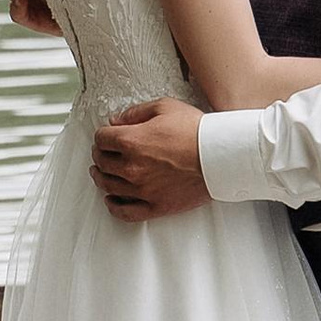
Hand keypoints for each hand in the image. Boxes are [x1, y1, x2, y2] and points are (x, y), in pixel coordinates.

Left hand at [92, 98, 210, 220]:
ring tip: (102, 174)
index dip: (102, 135)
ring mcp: (143, 190)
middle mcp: (132, 168)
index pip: (102, 139)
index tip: (105, 136)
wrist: (221, 156)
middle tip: (102, 153)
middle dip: (100, 155)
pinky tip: (111, 200)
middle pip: (102, 163)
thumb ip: (136, 113)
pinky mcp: (156, 206)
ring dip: (101, 178)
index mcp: (132, 141)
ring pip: (109, 187)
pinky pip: (125, 212)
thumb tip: (117, 121)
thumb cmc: (197, 131)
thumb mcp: (164, 107)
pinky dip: (113, 207)